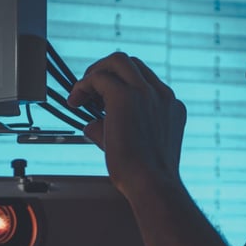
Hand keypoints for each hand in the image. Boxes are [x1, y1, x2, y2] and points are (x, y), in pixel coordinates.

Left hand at [67, 52, 186, 200]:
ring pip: (118, 60)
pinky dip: (83, 86)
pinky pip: (99, 77)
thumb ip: (116, 129)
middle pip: (132, 64)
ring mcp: (146, 93)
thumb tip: (91, 125)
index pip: (144, 81)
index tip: (102, 100)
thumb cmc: (145, 176)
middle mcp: (161, 96)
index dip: (121, 86)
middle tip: (90, 90)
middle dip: (107, 71)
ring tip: (81, 91)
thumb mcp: (136, 147)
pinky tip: (75, 101)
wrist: (151, 185)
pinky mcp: (125, 96)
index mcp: (170, 107)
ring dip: (96, 72)